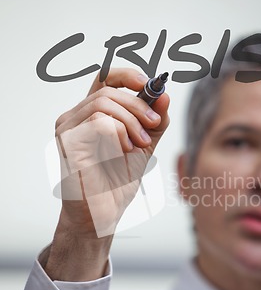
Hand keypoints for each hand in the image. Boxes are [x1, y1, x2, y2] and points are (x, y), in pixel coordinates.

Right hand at [44, 68, 169, 280]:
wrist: (102, 214)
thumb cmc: (116, 181)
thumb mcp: (143, 146)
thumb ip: (154, 122)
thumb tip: (164, 95)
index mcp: (92, 115)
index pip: (104, 79)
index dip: (126, 75)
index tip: (148, 83)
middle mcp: (75, 118)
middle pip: (108, 91)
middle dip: (138, 106)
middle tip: (153, 125)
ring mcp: (68, 129)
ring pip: (104, 104)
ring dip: (130, 122)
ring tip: (139, 144)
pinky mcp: (68, 142)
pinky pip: (99, 122)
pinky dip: (118, 134)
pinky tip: (121, 152)